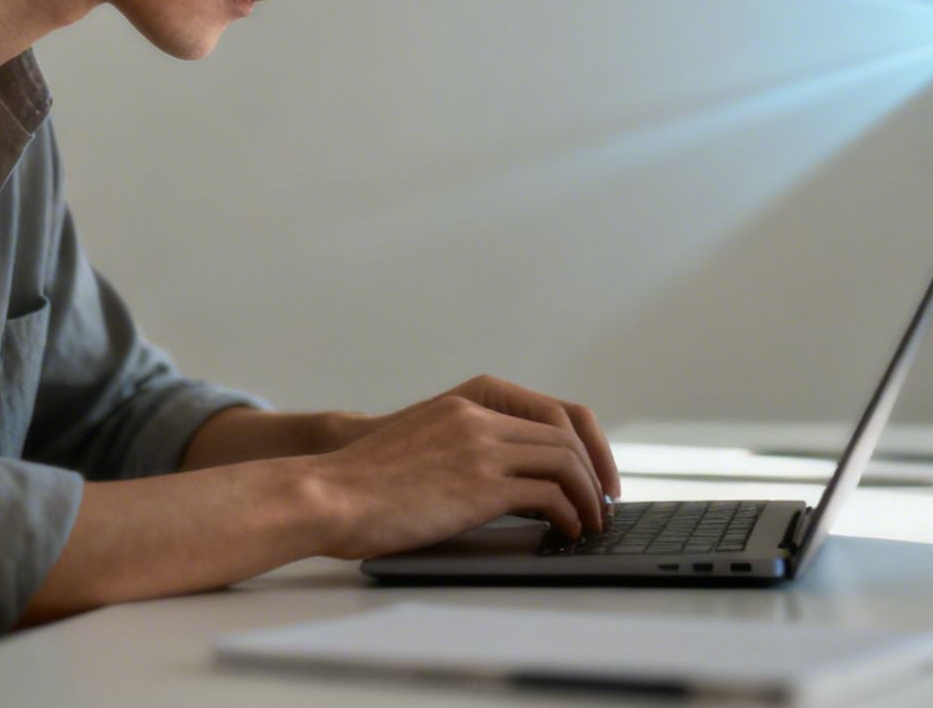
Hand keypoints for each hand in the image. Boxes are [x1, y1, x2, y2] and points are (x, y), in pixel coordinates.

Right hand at [337, 375, 620, 499]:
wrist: (328, 494)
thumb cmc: (366, 484)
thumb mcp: (424, 444)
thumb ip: (467, 448)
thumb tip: (515, 486)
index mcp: (468, 403)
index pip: (551, 412)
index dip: (584, 445)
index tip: (593, 473)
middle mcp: (479, 418)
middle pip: (566, 435)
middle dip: (595, 471)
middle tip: (604, 503)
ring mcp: (481, 449)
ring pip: (564, 462)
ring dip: (588, 495)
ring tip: (591, 522)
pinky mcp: (479, 486)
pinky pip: (548, 494)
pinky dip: (568, 512)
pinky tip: (566, 530)